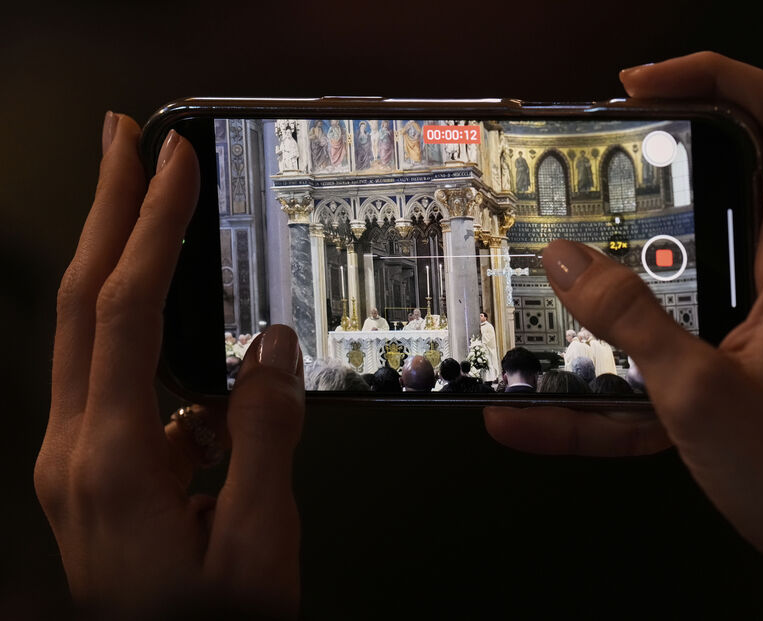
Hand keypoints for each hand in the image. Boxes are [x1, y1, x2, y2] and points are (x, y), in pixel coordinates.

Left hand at [35, 113, 305, 617]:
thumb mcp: (260, 541)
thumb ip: (264, 435)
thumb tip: (271, 351)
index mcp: (112, 464)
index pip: (123, 312)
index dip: (150, 226)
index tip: (169, 163)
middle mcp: (77, 453)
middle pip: (81, 302)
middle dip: (107, 209)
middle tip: (125, 142)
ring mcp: (78, 462)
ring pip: (90, 334)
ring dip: (117, 259)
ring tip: (150, 204)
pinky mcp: (98, 471)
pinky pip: (118, 380)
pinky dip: (147, 334)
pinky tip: (188, 339)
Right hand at [484, 52, 762, 617]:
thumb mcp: (694, 394)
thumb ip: (627, 318)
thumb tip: (569, 262)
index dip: (720, 78)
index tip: (646, 85)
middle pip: (743, 172)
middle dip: (667, 160)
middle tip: (603, 162)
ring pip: (712, 250)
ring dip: (646, 256)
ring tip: (580, 271)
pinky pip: (700, 317)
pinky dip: (646, 336)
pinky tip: (578, 388)